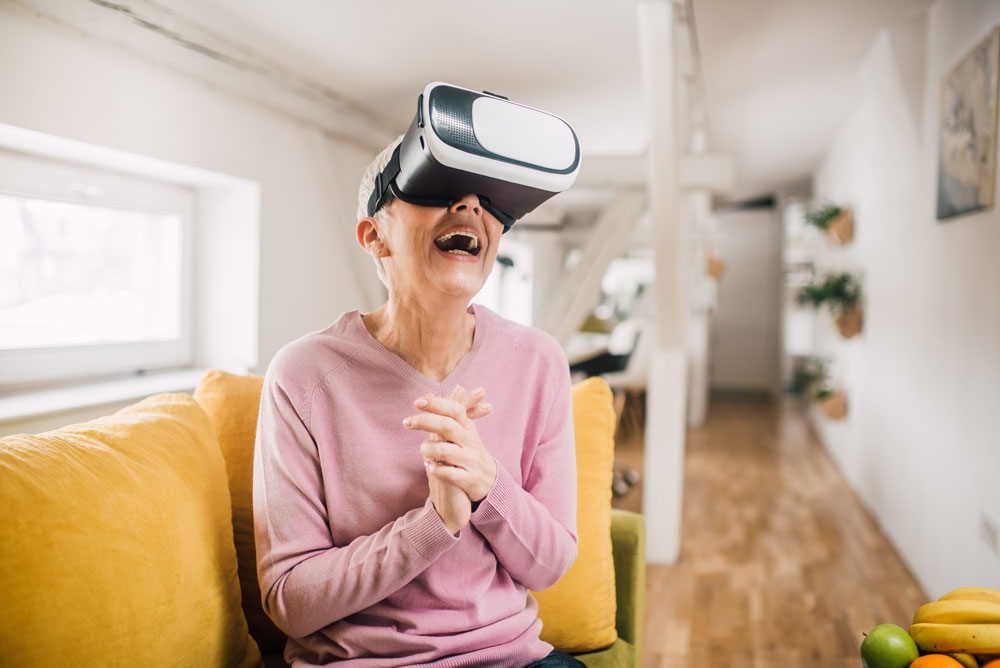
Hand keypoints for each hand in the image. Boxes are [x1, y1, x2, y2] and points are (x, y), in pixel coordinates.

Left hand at [404, 385, 498, 505]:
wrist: (490, 481)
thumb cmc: (468, 452)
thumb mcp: (461, 431)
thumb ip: (445, 414)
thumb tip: (428, 393)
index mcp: (468, 428)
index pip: (455, 409)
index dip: (436, 404)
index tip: (417, 402)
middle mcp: (470, 442)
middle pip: (447, 426)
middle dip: (425, 421)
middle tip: (406, 422)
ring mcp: (470, 461)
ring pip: (444, 450)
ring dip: (428, 449)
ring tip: (424, 451)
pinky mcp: (469, 479)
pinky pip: (448, 473)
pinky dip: (435, 469)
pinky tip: (429, 466)